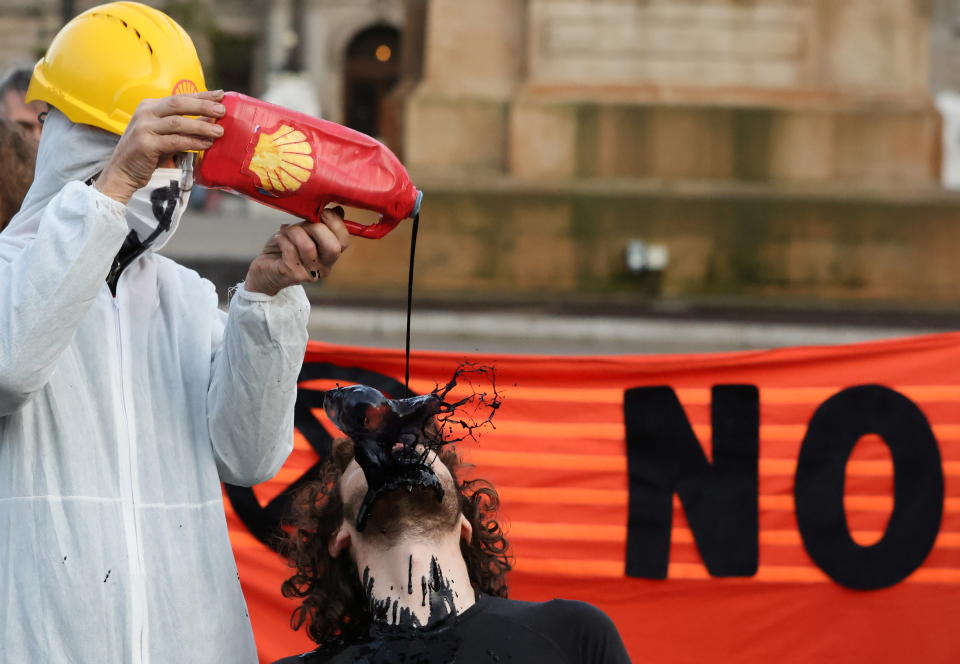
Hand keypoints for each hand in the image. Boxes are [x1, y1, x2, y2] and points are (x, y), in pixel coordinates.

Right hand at [95, 90, 225, 204]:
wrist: (122, 173)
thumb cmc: (147, 154)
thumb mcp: (165, 135)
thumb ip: (184, 127)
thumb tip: (211, 120)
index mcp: (149, 106)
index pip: (179, 97)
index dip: (201, 95)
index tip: (221, 95)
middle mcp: (145, 113)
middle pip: (179, 104)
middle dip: (203, 106)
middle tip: (223, 111)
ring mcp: (143, 127)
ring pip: (178, 122)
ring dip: (201, 127)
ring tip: (220, 132)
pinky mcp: (145, 144)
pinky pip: (175, 141)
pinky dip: (193, 142)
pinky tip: (206, 144)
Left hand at [245, 207, 349, 295]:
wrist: (264, 271)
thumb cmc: (284, 250)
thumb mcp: (304, 233)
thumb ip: (320, 224)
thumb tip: (338, 210)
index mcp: (330, 256)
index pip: (344, 242)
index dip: (336, 223)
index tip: (322, 212)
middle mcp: (324, 268)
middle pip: (333, 247)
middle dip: (316, 228)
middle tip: (302, 223)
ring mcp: (309, 273)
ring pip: (308, 246)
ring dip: (294, 232)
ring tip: (286, 230)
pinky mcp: (292, 274)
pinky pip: (290, 250)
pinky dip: (282, 239)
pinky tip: (279, 238)